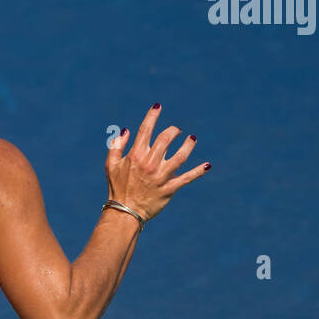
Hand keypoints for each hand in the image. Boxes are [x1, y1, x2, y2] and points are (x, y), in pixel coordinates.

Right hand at [105, 103, 208, 221]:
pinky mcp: (170, 188)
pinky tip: (207, 165)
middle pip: (166, 139)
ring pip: (180, 156)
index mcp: (135, 155)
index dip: (152, 115)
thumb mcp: (110, 165)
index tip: (158, 106)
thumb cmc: (117, 187)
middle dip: (173, 131)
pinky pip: (187, 178)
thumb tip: (126, 130)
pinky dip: (198, 171)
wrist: (124, 211)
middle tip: (176, 130)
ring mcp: (161, 176)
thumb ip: (116, 146)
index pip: (146, 130)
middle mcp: (150, 163)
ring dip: (189, 145)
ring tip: (192, 139)